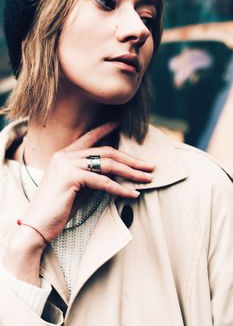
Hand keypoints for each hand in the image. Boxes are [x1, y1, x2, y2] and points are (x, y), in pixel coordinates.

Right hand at [21, 122, 154, 242]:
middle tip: (149, 166)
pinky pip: (102, 181)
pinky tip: (133, 193)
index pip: (90, 137)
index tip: (121, 123)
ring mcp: (66, 164)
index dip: (106, 129)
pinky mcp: (70, 177)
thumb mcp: (79, 188)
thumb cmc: (58, 209)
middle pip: (106, 151)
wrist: (37, 226)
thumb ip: (93, 176)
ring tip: (147, 178)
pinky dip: (120, 188)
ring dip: (131, 172)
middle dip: (131, 159)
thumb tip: (117, 173)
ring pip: (107, 164)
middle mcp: (65, 155)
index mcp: (64, 155)